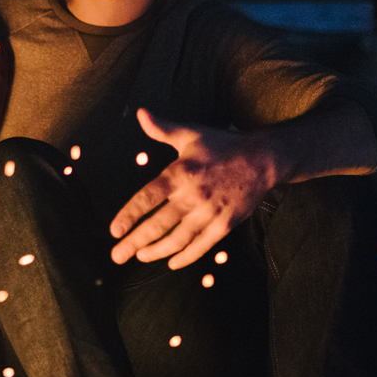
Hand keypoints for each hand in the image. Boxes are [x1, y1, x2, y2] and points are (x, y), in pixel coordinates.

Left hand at [109, 108, 281, 269]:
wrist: (263, 160)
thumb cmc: (221, 145)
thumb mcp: (190, 134)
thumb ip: (161, 128)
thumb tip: (140, 113)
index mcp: (180, 174)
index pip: (147, 198)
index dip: (129, 215)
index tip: (114, 230)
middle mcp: (193, 196)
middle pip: (158, 225)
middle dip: (135, 243)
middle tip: (117, 256)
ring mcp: (210, 213)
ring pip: (178, 240)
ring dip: (156, 252)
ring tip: (139, 257)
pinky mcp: (225, 225)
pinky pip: (201, 246)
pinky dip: (185, 257)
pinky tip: (171, 263)